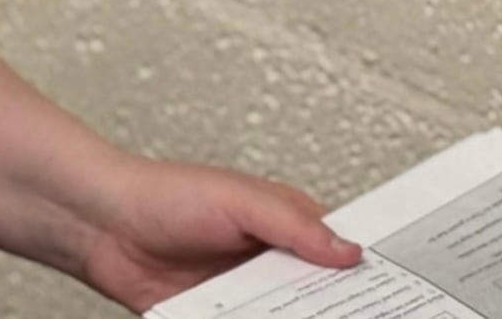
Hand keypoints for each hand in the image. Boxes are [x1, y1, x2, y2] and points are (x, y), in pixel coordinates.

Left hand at [68, 154, 359, 311]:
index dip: (370, 276)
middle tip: (368, 318)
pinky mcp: (222, 317)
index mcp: (287, 224)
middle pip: (323, 298)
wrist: (101, 227)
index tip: (399, 298)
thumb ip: (293, 224)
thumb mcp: (237, 200)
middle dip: (342, 309)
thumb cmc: (162, 194)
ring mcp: (248, 294)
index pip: (343, 254)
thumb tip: (348, 250)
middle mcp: (272, 261)